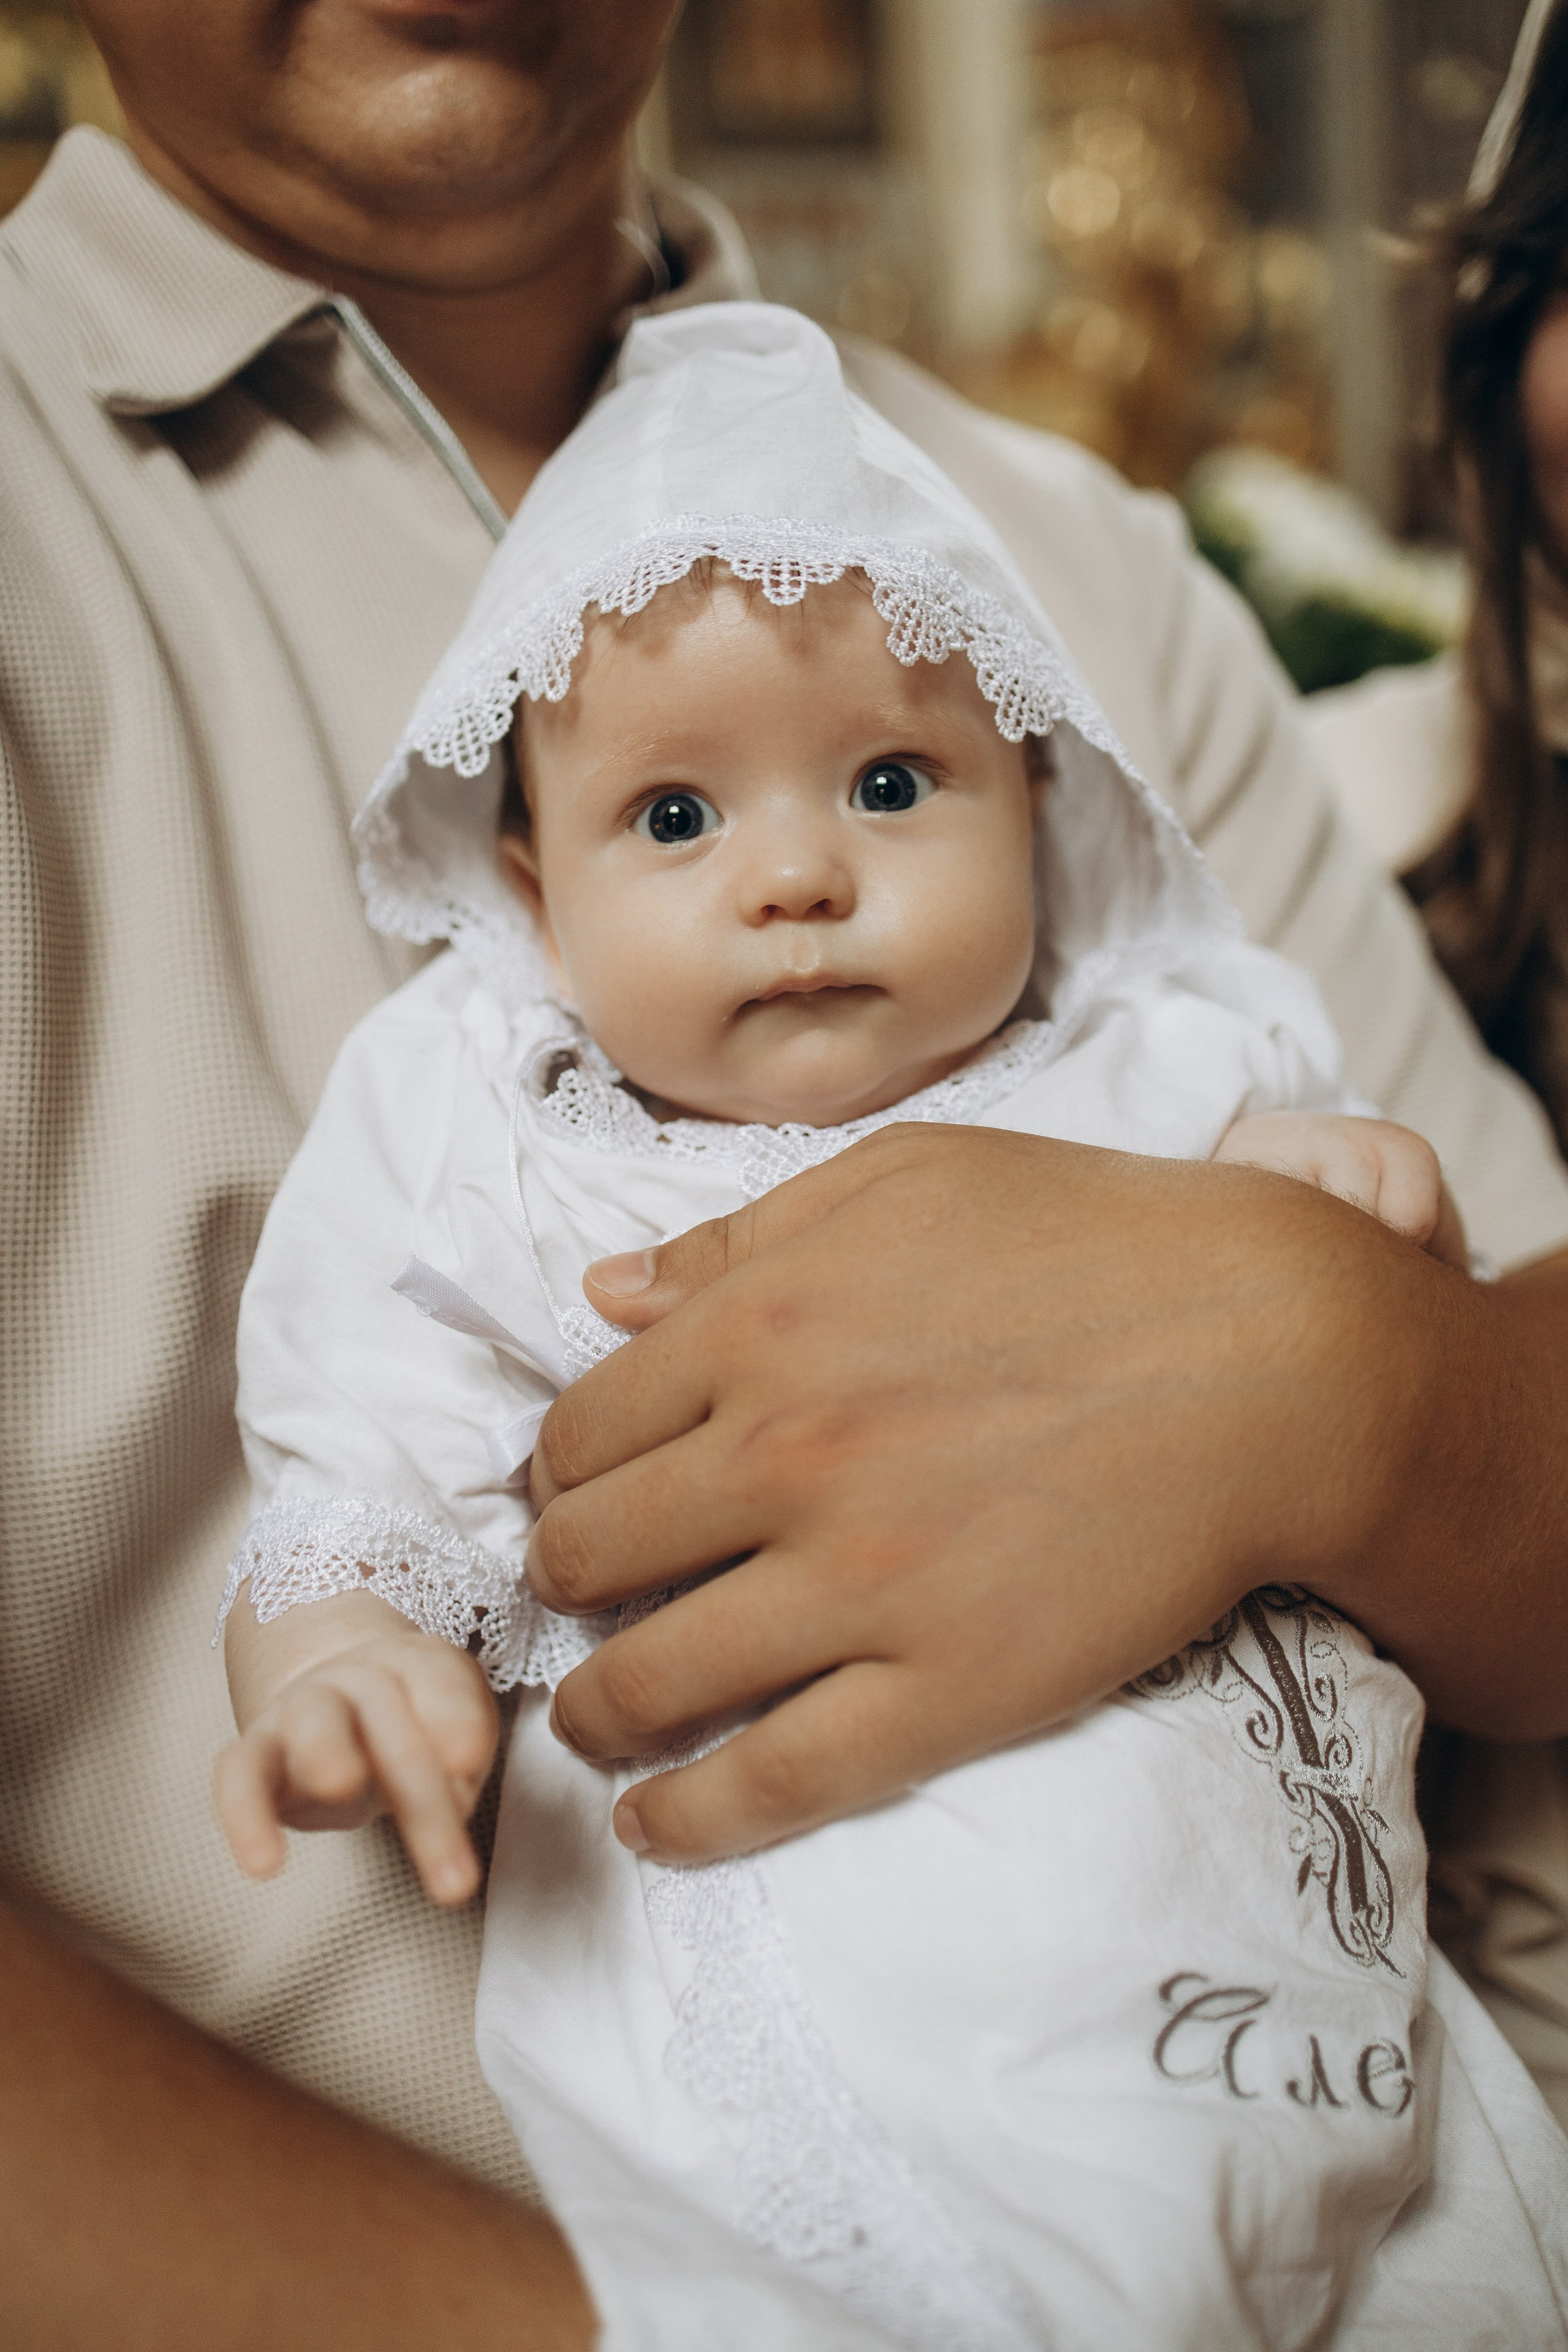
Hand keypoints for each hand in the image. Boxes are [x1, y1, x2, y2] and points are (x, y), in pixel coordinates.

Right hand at [216, 1596, 497, 1904]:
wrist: (334, 1697)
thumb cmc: (410, 1723)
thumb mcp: (456, 1731)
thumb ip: (463, 1754)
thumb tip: (456, 1795)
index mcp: (418, 1665)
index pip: (440, 1681)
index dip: (455, 1719)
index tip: (469, 1763)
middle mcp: (358, 1677)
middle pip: (388, 1719)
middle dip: (420, 1795)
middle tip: (453, 1884)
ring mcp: (301, 1709)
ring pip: (312, 1721)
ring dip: (326, 1749)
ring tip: (341, 1785)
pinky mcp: (253, 1753)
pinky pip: (239, 1776)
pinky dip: (245, 1817)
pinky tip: (264, 1866)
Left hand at [526, 1123, 1512, 1866]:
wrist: (1272, 1353)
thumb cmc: (1094, 1240)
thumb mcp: (904, 1179)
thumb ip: (741, 1237)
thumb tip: (605, 1296)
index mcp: (759, 1326)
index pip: (579, 1431)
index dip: (560, 1476)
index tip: (579, 1498)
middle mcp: (783, 1457)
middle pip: (586, 1556)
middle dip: (562, 1585)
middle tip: (584, 1599)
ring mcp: (860, 1584)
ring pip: (648, 1683)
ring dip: (593, 1714)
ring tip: (594, 1723)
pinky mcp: (947, 1690)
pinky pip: (773, 1783)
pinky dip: (684, 1821)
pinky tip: (652, 1829)